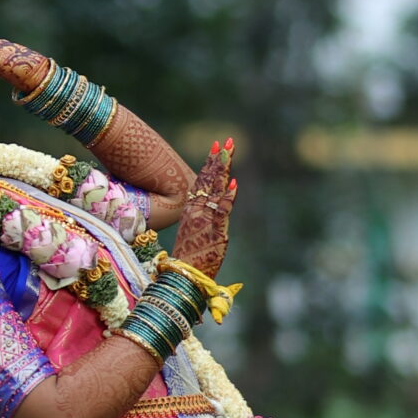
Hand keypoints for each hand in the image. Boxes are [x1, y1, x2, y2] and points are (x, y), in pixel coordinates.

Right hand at [172, 142, 236, 276]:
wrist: (184, 276)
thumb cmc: (191, 260)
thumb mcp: (197, 234)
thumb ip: (205, 219)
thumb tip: (210, 212)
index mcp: (193, 211)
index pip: (202, 181)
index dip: (210, 164)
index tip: (216, 146)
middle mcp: (198, 211)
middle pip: (209, 180)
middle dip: (218, 160)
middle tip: (225, 140)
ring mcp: (206, 220)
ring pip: (215, 190)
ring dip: (222, 170)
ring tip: (228, 152)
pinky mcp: (215, 231)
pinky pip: (222, 211)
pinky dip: (228, 198)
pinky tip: (233, 183)